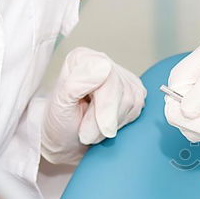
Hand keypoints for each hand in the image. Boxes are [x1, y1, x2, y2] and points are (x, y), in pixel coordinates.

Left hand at [41, 47, 146, 164]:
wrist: (68, 139)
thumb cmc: (60, 122)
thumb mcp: (60, 105)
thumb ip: (77, 83)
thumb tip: (103, 65)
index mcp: (82, 59)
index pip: (108, 76)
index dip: (104, 106)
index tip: (89, 130)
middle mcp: (103, 63)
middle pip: (122, 91)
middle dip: (105, 119)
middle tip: (86, 136)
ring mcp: (121, 76)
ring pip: (132, 101)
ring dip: (113, 124)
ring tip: (93, 131)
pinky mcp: (134, 90)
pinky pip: (139, 108)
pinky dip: (123, 122)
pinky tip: (107, 124)